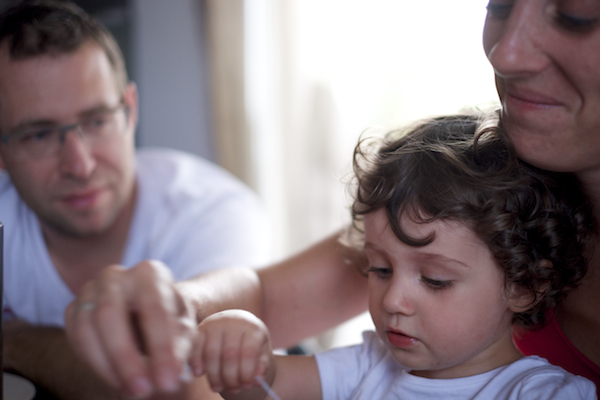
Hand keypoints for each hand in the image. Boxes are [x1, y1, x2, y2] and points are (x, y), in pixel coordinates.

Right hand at [65, 260, 195, 398]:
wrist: (146, 312)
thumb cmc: (170, 319)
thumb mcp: (183, 329)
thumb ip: (179, 349)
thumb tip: (172, 376)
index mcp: (150, 273)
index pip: (154, 309)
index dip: (161, 348)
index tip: (169, 380)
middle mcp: (116, 275)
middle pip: (110, 314)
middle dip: (125, 358)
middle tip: (143, 391)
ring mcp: (90, 289)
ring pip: (86, 327)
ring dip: (106, 365)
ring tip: (131, 390)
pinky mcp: (74, 307)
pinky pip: (75, 336)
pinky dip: (93, 362)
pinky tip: (115, 379)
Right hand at [190, 310, 271, 393]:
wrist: (235, 321)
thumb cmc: (249, 339)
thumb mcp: (260, 349)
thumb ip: (261, 364)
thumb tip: (257, 380)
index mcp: (251, 327)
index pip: (249, 351)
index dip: (247, 372)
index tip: (246, 385)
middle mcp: (233, 322)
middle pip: (229, 354)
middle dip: (230, 377)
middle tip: (233, 389)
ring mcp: (215, 324)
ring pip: (211, 353)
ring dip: (214, 375)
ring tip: (218, 388)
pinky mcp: (201, 328)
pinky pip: (196, 347)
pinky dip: (196, 362)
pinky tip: (199, 374)